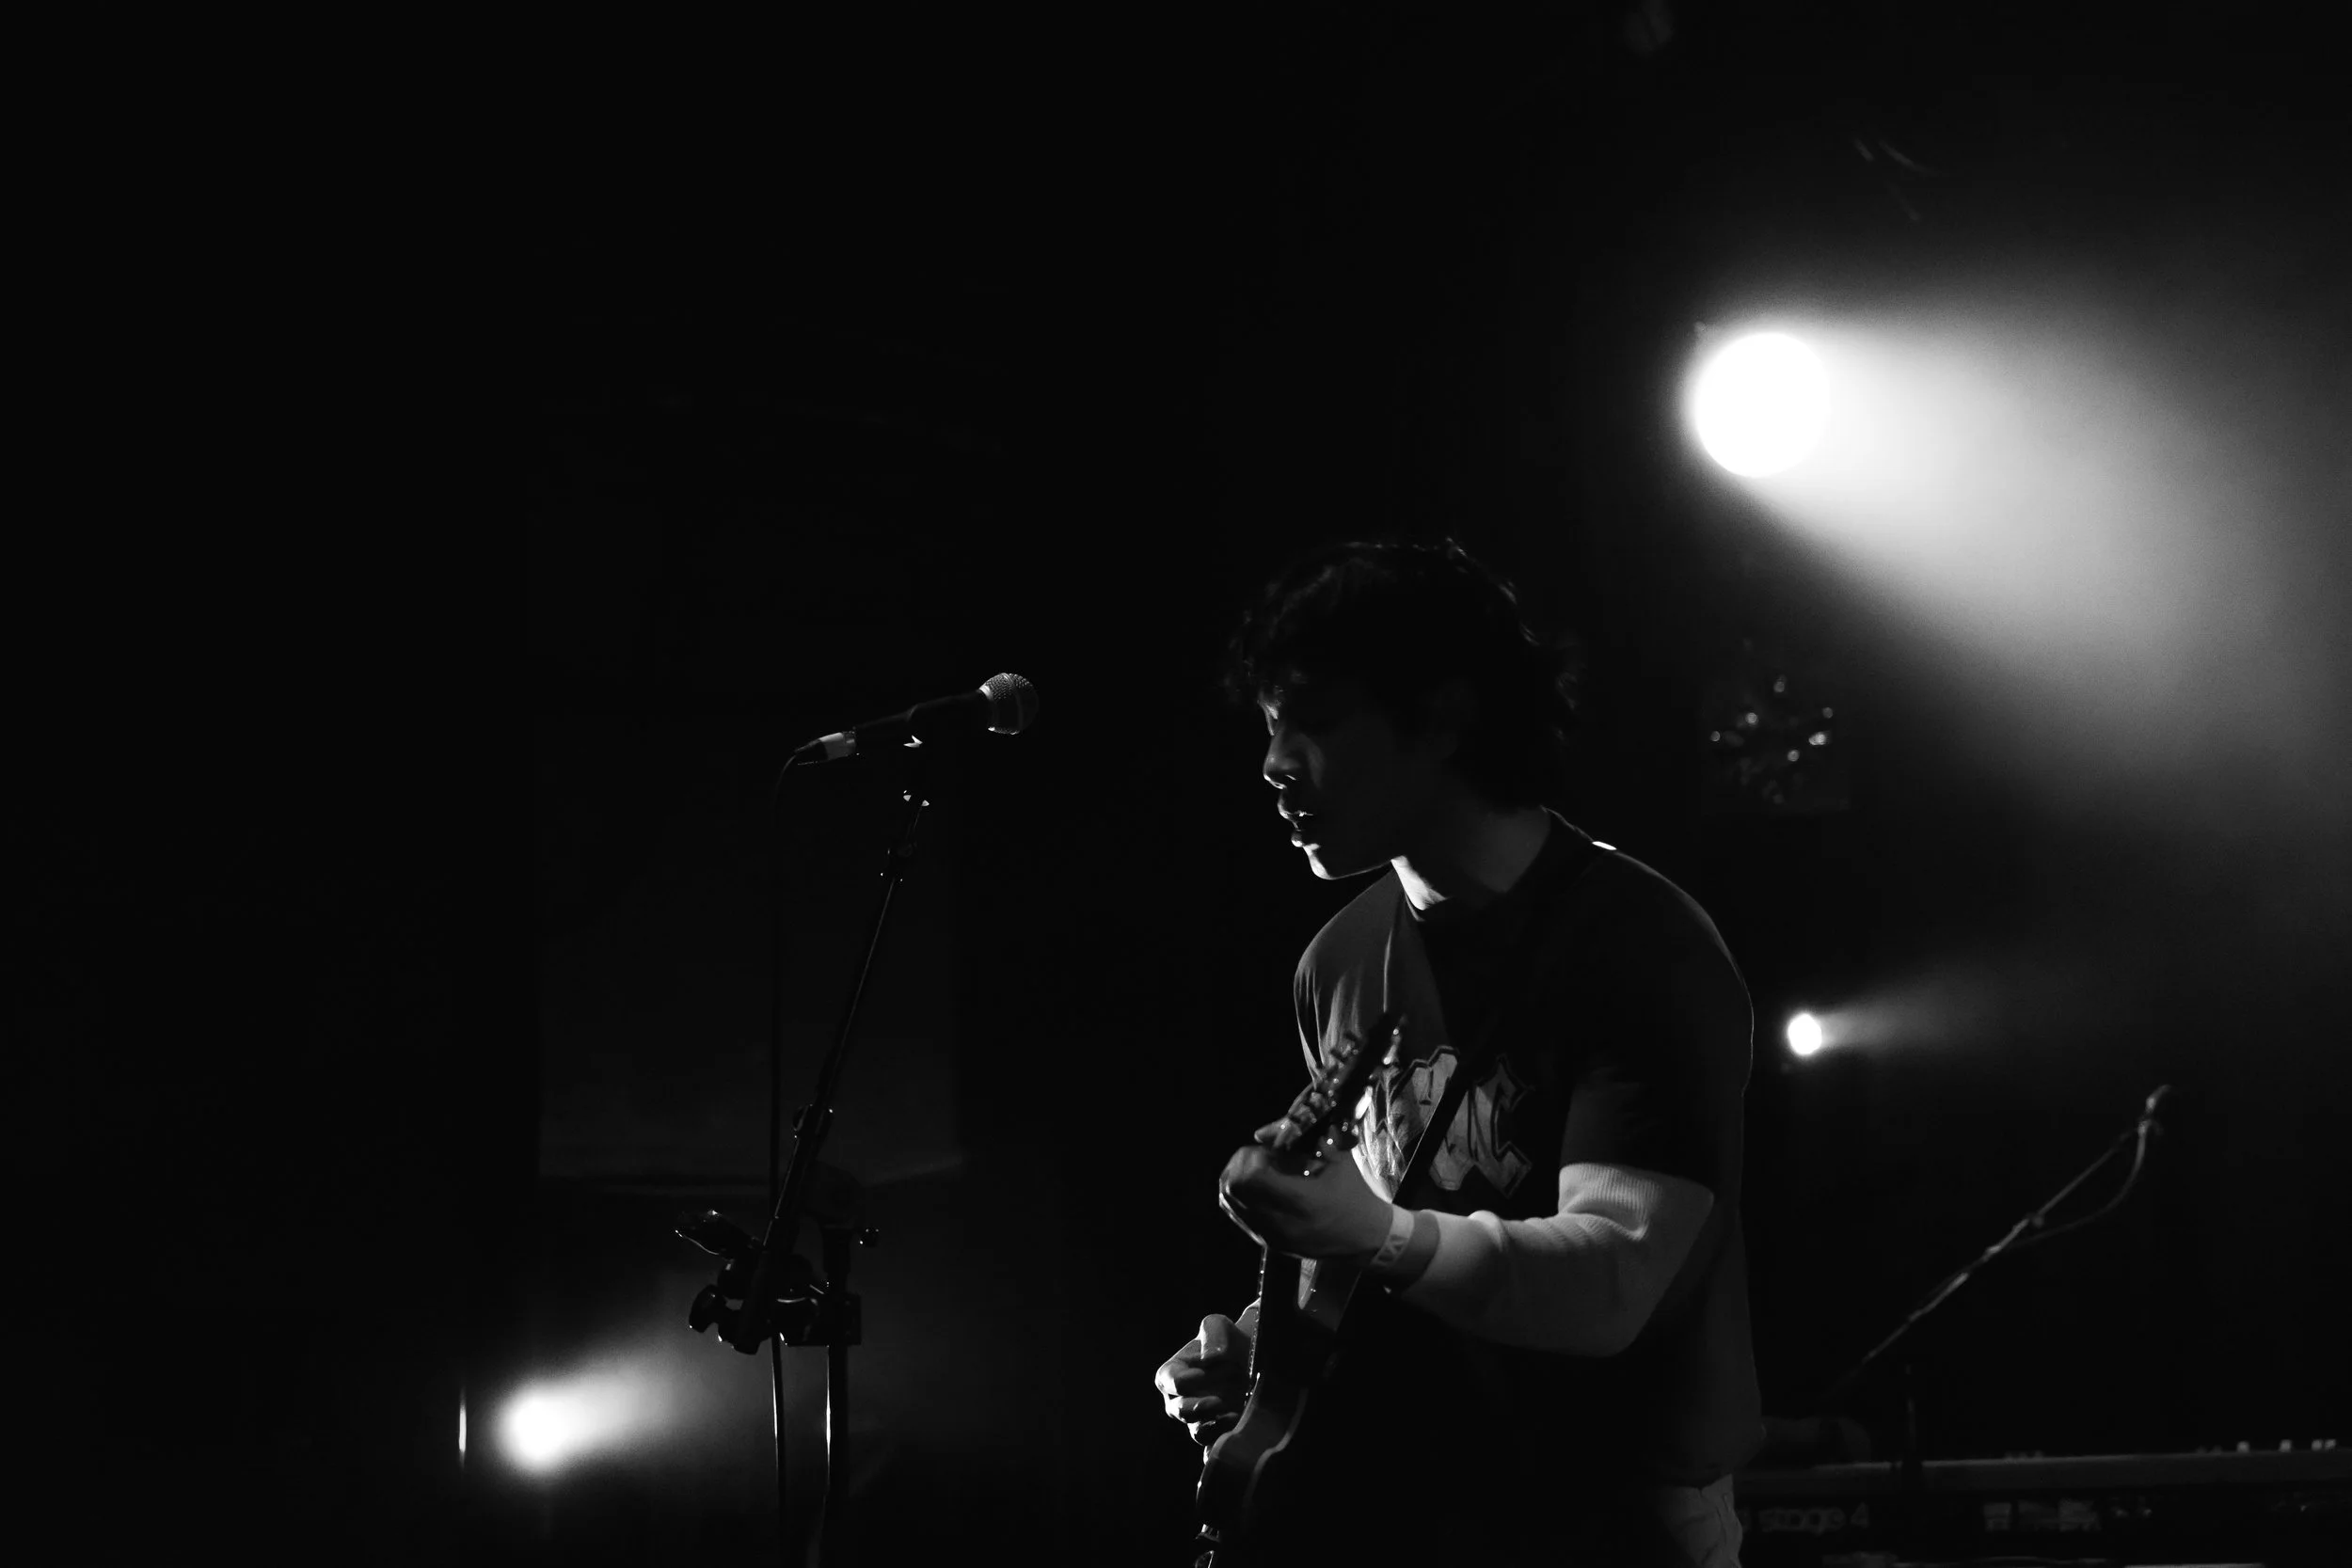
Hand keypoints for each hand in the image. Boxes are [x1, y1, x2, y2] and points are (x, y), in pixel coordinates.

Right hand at [1154, 1309, 1254, 1445]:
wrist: (1254, 1356)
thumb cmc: (1228, 1338)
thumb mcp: (1218, 1325)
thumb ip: (1212, 1334)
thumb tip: (1209, 1358)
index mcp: (1173, 1373)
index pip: (1169, 1380)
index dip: (1184, 1380)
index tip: (1203, 1373)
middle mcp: (1182, 1399)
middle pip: (1178, 1411)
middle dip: (1195, 1408)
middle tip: (1217, 1402)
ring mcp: (1201, 1418)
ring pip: (1197, 1432)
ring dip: (1211, 1428)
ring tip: (1233, 1416)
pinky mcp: (1219, 1432)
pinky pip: (1212, 1449)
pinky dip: (1218, 1450)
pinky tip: (1231, 1442)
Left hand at [1216, 1118, 1393, 1260]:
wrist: (1365, 1239)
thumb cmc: (1354, 1196)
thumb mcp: (1339, 1161)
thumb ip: (1310, 1139)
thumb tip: (1271, 1129)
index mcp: (1300, 1201)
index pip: (1252, 1177)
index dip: (1253, 1156)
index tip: (1269, 1149)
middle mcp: (1279, 1223)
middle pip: (1232, 1188)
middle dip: (1240, 1164)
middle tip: (1259, 1156)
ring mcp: (1270, 1236)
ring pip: (1229, 1202)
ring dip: (1236, 1179)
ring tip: (1258, 1170)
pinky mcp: (1267, 1244)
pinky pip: (1238, 1215)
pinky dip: (1240, 1196)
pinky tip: (1259, 1187)